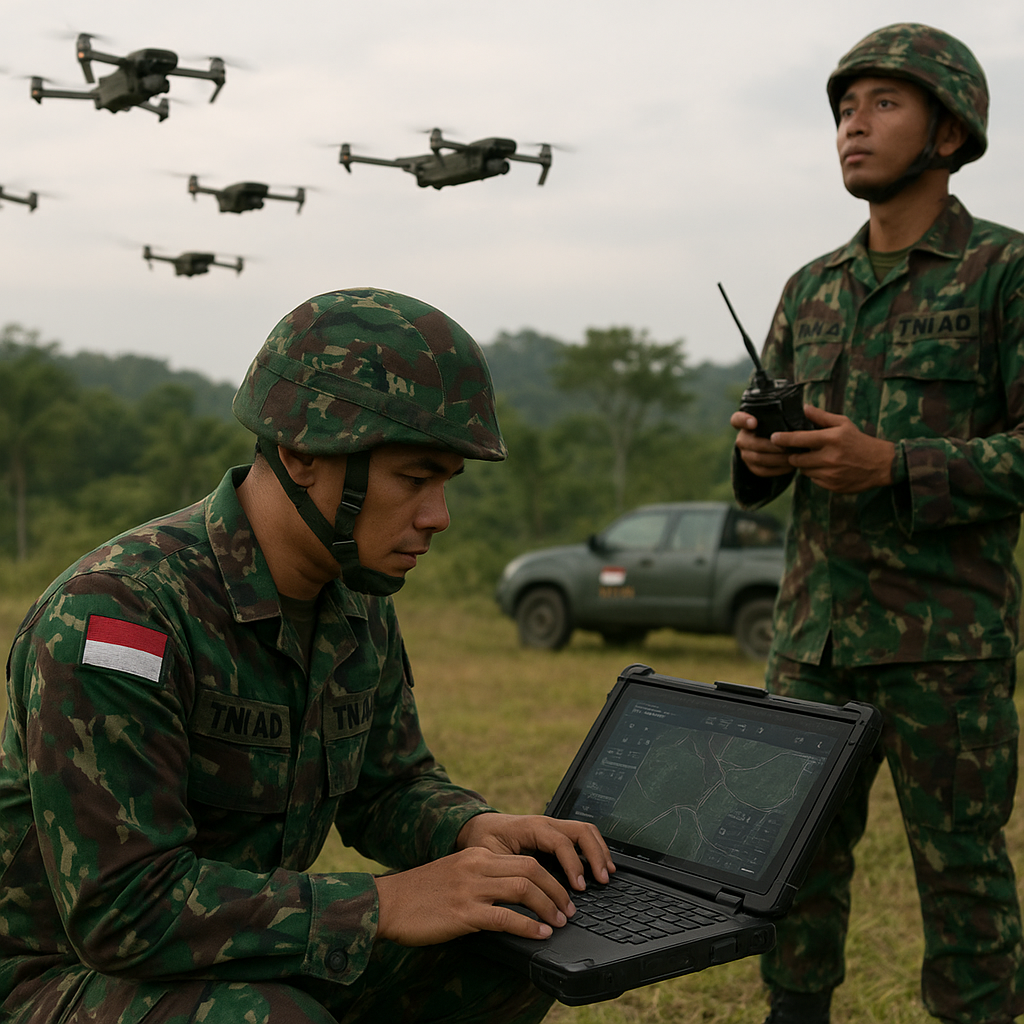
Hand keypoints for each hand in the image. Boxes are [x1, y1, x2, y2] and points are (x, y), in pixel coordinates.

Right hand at [373, 813, 614, 946]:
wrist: (387, 903)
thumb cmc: (420, 894)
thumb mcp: (455, 874)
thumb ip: (482, 877)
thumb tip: (514, 896)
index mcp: (476, 854)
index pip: (525, 858)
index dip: (550, 877)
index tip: (562, 894)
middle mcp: (476, 865)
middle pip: (531, 869)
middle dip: (557, 890)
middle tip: (569, 909)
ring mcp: (470, 888)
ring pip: (524, 889)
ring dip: (549, 907)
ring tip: (560, 922)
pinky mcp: (463, 913)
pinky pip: (505, 917)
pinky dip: (528, 926)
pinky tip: (539, 935)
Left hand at [456, 812, 614, 890]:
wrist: (475, 827)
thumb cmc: (480, 842)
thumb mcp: (488, 858)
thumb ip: (505, 873)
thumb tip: (523, 897)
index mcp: (530, 827)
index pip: (561, 842)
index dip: (573, 865)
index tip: (579, 887)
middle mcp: (545, 823)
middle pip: (581, 830)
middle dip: (596, 854)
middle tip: (602, 879)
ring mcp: (552, 826)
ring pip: (585, 830)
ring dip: (599, 850)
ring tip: (606, 873)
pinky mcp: (554, 833)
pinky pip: (580, 835)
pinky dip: (593, 849)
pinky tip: (598, 866)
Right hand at [731, 410, 795, 477]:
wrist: (774, 446)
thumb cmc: (781, 427)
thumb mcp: (781, 418)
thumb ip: (787, 413)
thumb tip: (806, 409)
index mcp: (745, 422)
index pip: (737, 419)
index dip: (743, 420)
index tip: (754, 422)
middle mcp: (742, 439)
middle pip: (753, 443)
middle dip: (772, 446)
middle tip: (788, 446)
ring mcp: (745, 454)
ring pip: (759, 458)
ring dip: (778, 459)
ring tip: (794, 456)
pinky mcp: (752, 467)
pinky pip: (763, 471)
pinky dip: (778, 469)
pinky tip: (791, 466)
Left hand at [769, 405, 894, 493]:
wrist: (881, 464)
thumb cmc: (860, 441)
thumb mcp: (843, 424)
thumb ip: (821, 417)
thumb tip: (804, 407)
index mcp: (830, 439)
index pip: (798, 439)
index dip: (782, 439)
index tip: (773, 438)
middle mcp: (829, 457)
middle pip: (796, 459)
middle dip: (794, 455)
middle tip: (798, 451)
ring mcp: (830, 474)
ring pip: (804, 471)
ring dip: (805, 465)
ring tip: (816, 458)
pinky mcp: (832, 486)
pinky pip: (814, 480)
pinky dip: (815, 474)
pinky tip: (826, 468)